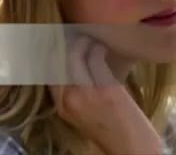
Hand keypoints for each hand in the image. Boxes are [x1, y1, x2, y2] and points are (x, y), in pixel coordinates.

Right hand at [50, 36, 163, 154]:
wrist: (131, 151)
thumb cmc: (112, 132)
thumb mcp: (83, 114)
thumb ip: (75, 93)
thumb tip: (74, 66)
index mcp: (61, 106)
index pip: (43, 71)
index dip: (45, 51)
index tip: (51, 38)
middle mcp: (68, 99)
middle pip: (54, 59)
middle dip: (61, 42)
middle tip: (69, 32)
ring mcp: (85, 95)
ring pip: (74, 55)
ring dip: (82, 42)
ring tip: (89, 39)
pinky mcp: (105, 90)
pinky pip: (95, 59)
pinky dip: (97, 49)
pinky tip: (102, 49)